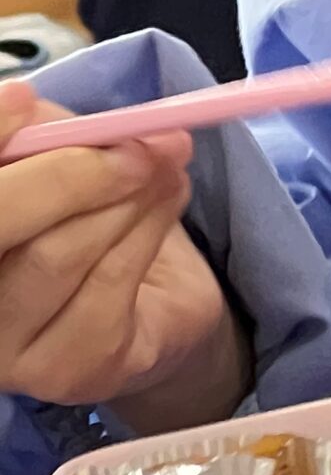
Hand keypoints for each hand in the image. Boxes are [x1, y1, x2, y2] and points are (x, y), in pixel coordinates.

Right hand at [0, 81, 245, 427]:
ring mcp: (4, 351)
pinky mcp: (63, 372)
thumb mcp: (61, 158)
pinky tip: (170, 199)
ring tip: (167, 163)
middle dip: (72, 173)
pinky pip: (106, 287)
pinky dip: (149, 229)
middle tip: (140, 141)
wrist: (156, 301)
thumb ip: (37, 133)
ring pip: (57, 254)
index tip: (25, 102)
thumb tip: (22, 104)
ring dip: (128, 197)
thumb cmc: (92, 218)